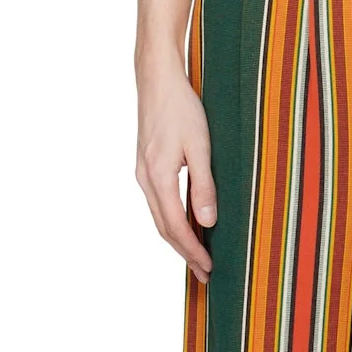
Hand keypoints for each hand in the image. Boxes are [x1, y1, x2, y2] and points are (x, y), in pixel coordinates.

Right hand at [136, 60, 216, 283]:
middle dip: (185, 253)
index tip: (208, 268)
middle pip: (164, 228)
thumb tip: (206, 222)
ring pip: (159, 217)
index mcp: (158, 176)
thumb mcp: (201, 146)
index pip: (175, 226)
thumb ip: (203, 185)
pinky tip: (186, 226)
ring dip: (177, 239)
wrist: (157, 78)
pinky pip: (158, 203)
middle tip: (205, 273)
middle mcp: (145, 178)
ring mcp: (142, 172)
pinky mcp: (146, 165)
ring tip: (197, 256)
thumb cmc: (182, 107)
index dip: (192, 250)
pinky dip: (171, 221)